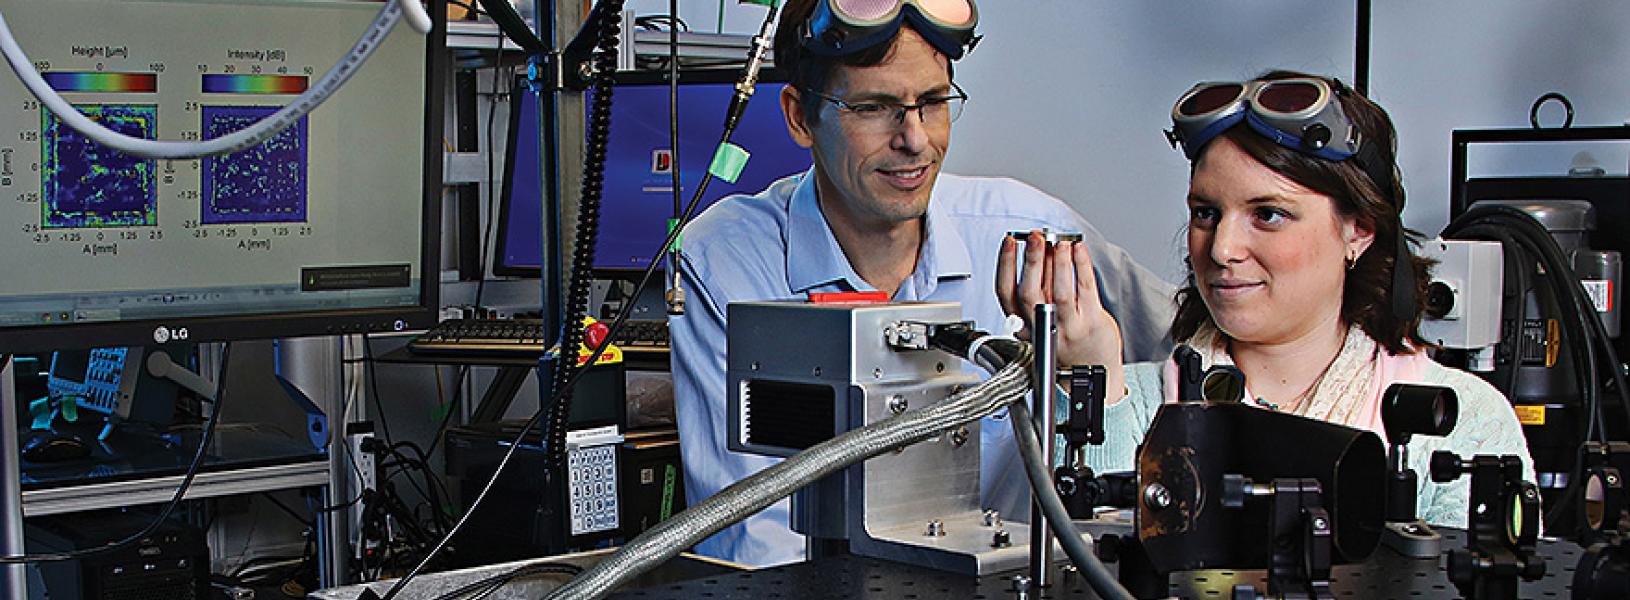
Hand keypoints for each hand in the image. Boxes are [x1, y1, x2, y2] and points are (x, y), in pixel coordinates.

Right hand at [995, 232, 1125, 397]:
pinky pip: (1085, 290)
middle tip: (1036, 237)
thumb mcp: (1041, 320)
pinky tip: (1079, 251)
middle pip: (1030, 293)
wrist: (1094, 369)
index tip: (1010, 242)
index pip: (1007, 293)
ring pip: (1059, 293)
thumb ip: (1038, 290)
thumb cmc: (1068, 341)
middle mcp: (1042, 327)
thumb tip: (1040, 251)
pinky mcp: (1091, 323)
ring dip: (1058, 263)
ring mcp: (1068, 327)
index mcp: (1023, 325)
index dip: (1005, 266)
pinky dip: (1081, 266)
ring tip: (1059, 242)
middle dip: (1032, 260)